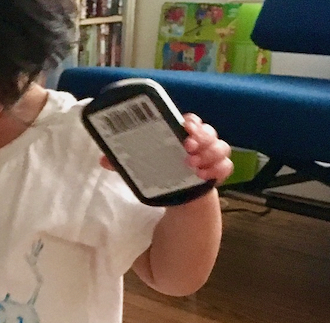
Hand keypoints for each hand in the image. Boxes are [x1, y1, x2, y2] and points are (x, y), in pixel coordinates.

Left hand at [98, 113, 233, 184]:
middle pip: (209, 132)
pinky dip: (218, 170)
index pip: (191, 121)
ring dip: (209, 154)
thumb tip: (103, 159)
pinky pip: (226, 167)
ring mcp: (210, 157)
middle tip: (187, 147)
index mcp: (181, 135)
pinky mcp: (216, 172)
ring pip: (221, 147)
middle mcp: (200, 142)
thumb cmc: (159, 171)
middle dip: (201, 138)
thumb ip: (123, 162)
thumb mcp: (140, 166)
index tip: (185, 126)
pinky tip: (204, 177)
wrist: (176, 194)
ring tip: (193, 165)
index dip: (191, 122)